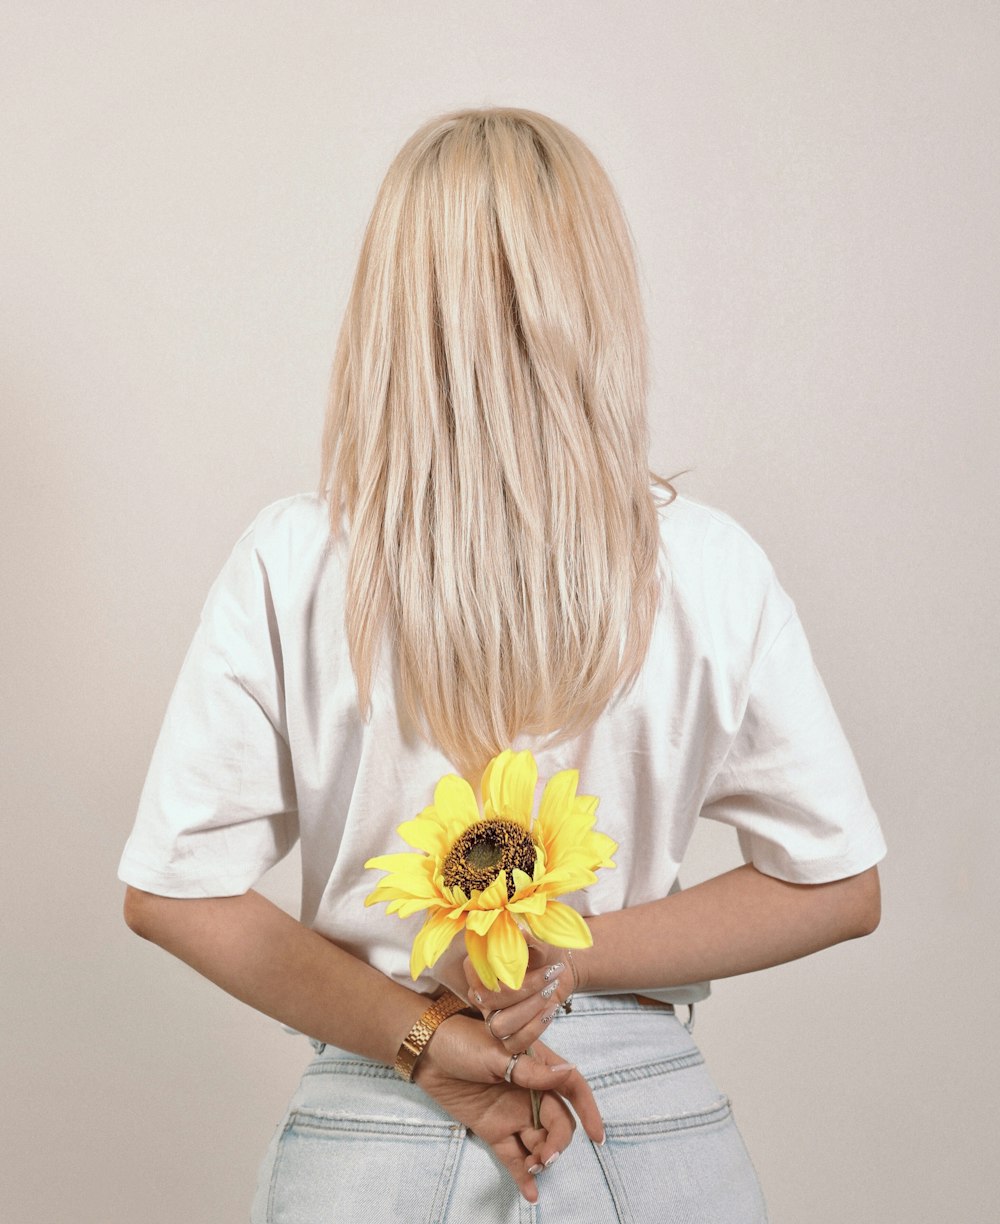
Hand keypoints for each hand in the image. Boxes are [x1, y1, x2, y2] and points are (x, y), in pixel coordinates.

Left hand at [412, 1013, 603, 1202]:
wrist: (428, 1051)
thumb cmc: (464, 1040)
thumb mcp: (497, 1051)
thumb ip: (530, 1070)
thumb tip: (567, 1074)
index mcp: (538, 1065)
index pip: (572, 1088)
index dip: (589, 1110)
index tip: (597, 1135)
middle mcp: (531, 1091)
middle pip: (558, 1123)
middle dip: (558, 1143)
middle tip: (545, 1156)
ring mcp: (513, 1113)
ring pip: (539, 1142)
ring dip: (543, 1159)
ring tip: (534, 1167)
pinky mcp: (494, 1130)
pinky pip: (514, 1156)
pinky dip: (523, 1175)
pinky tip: (531, 1194)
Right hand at [463, 940, 574, 1052]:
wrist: (559, 969)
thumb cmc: (544, 950)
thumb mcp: (540, 939)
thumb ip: (530, 935)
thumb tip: (520, 928)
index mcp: (479, 964)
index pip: (473, 969)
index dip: (497, 968)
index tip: (526, 957)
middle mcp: (480, 992)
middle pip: (488, 1000)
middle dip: (524, 988)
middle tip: (550, 974)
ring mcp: (492, 1014)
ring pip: (499, 1024)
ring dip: (530, 1008)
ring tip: (551, 989)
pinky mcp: (508, 1033)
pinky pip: (514, 1042)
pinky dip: (536, 1027)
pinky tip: (550, 1008)